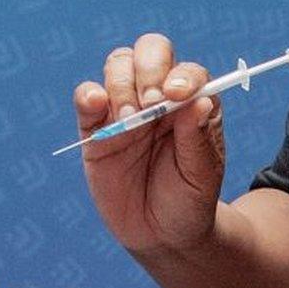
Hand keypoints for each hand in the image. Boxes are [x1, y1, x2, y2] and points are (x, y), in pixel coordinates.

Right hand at [73, 33, 226, 258]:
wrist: (160, 235)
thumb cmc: (189, 200)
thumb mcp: (202, 175)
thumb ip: (197, 138)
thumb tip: (200, 101)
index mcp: (191, 103)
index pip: (187, 70)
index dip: (181, 75)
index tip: (175, 96)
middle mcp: (159, 97)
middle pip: (150, 52)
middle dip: (148, 70)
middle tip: (149, 105)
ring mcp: (125, 109)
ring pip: (117, 65)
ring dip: (121, 84)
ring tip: (129, 122)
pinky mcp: (96, 128)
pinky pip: (86, 97)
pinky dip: (88, 94)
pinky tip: (96, 105)